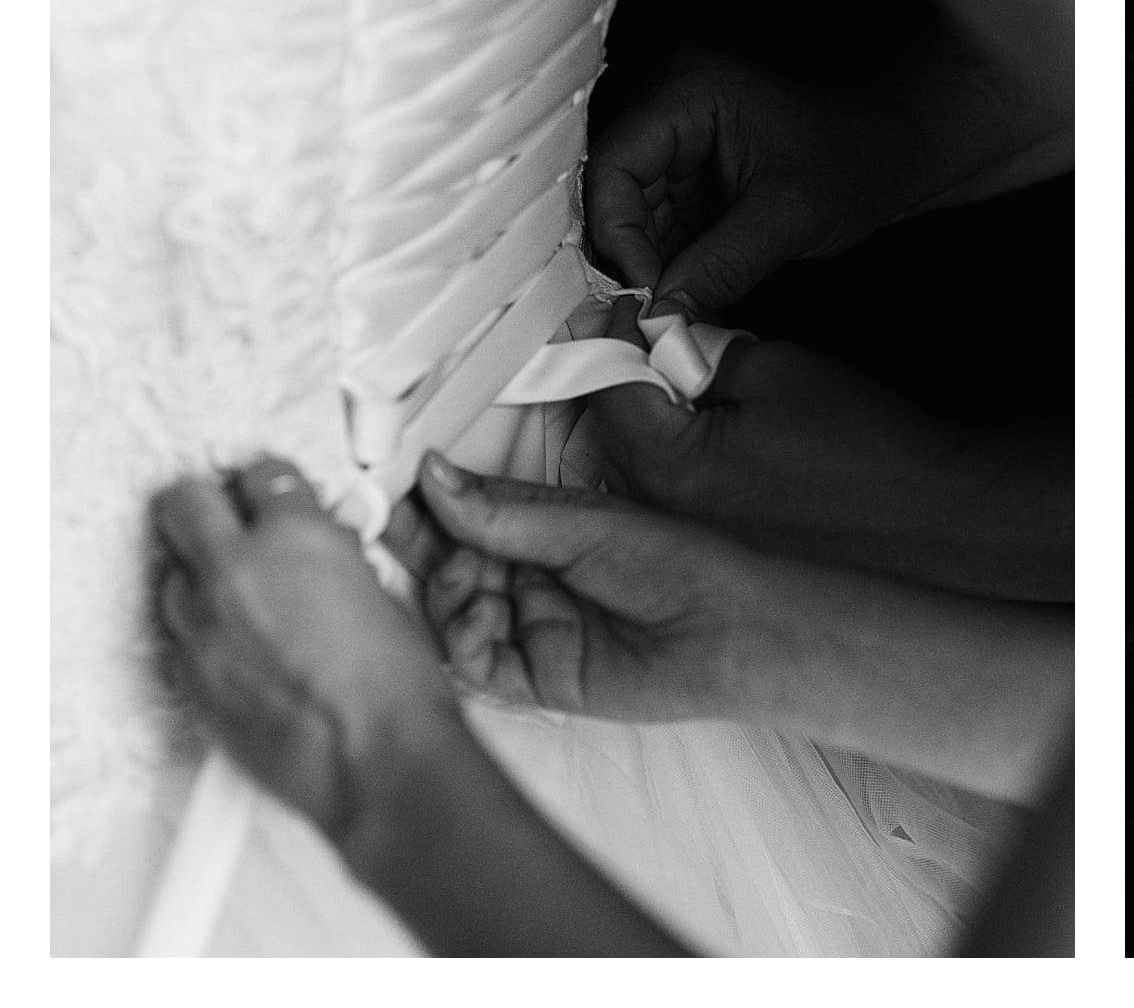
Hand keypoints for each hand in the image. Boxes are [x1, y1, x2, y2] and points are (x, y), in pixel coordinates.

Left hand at [152, 457, 463, 840]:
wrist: (372, 757)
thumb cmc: (392, 685)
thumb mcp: (381, 590)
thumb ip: (334, 557)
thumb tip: (322, 550)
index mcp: (295, 538)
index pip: (260, 475)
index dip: (270, 484)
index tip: (275, 493)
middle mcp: (237, 574)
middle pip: (184, 503)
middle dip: (207, 502)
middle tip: (230, 514)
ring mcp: (202, 627)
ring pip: (170, 572)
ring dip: (200, 571)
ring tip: (240, 589)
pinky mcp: (188, 678)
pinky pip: (177, 634)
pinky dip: (201, 629)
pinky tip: (239, 641)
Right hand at [384, 455, 767, 724]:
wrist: (729, 631)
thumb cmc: (677, 564)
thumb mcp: (583, 526)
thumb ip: (502, 512)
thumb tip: (433, 473)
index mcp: (541, 534)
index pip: (464, 517)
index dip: (425, 506)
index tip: (385, 487)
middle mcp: (529, 580)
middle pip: (448, 567)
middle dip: (420, 548)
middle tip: (389, 527)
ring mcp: (530, 629)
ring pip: (454, 616)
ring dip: (447, 593)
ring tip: (466, 573)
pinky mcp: (537, 678)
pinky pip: (479, 665)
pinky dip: (468, 642)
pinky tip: (482, 620)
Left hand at [582, 303, 1071, 599]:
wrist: (931, 515)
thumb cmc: (863, 443)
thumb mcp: (775, 369)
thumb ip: (701, 351)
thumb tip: (661, 338)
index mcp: (672, 470)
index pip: (610, 391)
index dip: (618, 337)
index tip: (634, 310)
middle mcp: (667, 519)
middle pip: (613, 437)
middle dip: (629, 383)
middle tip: (655, 340)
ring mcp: (693, 545)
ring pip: (639, 471)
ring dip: (651, 426)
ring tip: (687, 388)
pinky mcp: (722, 555)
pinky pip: (675, 499)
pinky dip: (680, 462)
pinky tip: (719, 441)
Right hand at [584, 51, 914, 318]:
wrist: (895, 156)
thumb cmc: (856, 162)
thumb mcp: (788, 218)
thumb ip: (721, 266)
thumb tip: (663, 317)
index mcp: (687, 91)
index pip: (613, 165)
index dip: (618, 234)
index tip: (646, 292)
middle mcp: (669, 107)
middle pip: (613, 191)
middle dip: (632, 257)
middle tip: (652, 312)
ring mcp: (678, 141)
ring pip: (632, 216)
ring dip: (650, 267)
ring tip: (675, 310)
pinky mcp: (690, 175)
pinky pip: (658, 225)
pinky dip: (670, 265)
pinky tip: (686, 297)